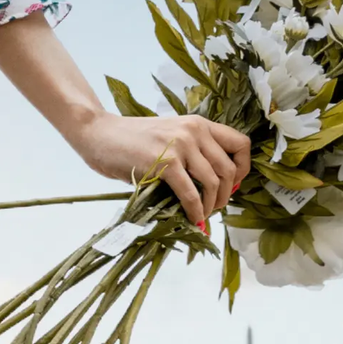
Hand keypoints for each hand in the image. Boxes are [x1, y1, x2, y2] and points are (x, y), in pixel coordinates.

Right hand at [75, 109, 249, 228]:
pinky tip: (191, 220)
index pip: (241, 144)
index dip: (242, 169)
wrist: (99, 135)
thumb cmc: (130, 141)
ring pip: (213, 183)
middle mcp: (195, 131)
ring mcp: (180, 146)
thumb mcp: (170, 138)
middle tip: (213, 209)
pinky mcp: (165, 163)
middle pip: (229, 169)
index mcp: (199, 124)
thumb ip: (192, 153)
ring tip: (201, 216)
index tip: (231, 185)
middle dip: (225, 195)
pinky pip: (190, 193)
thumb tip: (212, 187)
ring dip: (211, 206)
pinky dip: (194, 211)